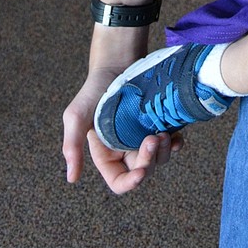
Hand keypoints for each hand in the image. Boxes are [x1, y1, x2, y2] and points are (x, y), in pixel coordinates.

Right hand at [62, 65, 182, 194]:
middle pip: (143, 170)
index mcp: (107, 155)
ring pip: (159, 158)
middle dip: (150, 161)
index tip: (141, 173)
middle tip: (152, 139)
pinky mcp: (158, 125)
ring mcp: (144, 138)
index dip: (131, 183)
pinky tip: (176, 135)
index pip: (120, 181)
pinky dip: (175, 143)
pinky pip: (171, 142)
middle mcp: (126, 150)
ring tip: (164, 134)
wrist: (116, 64)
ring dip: (164, 152)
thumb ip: (72, 146)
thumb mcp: (76, 117)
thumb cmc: (94, 90)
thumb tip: (71, 178)